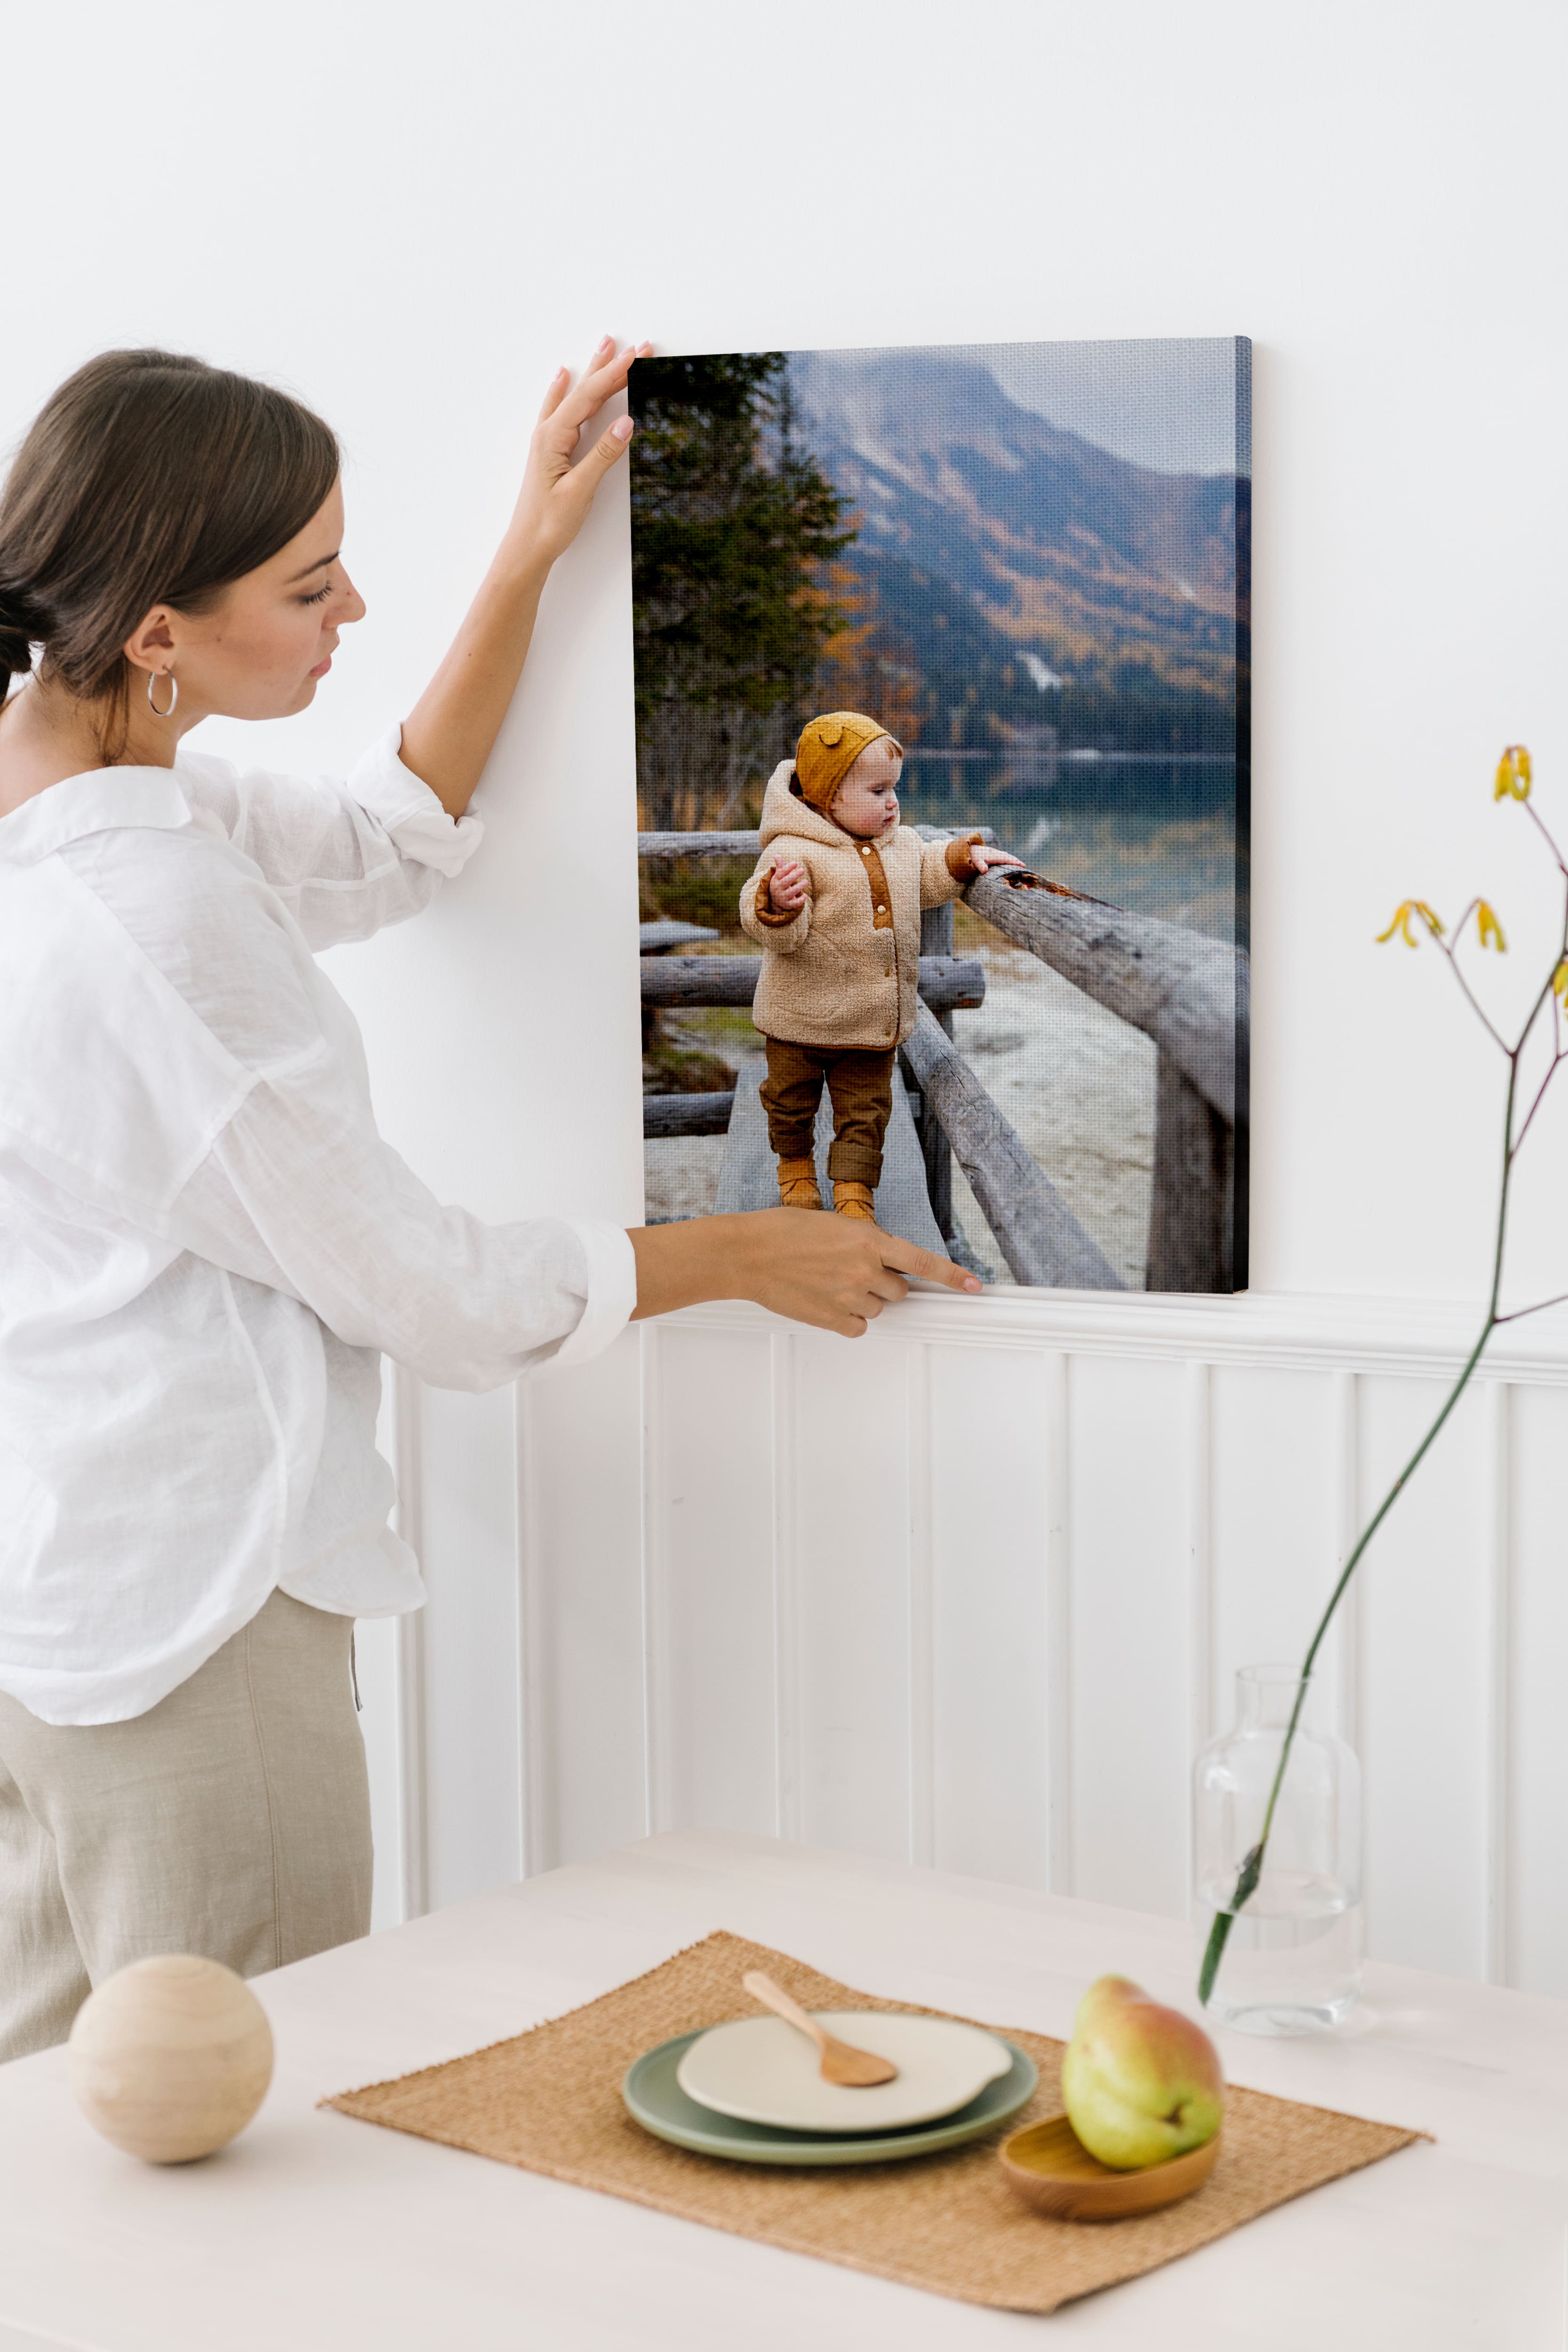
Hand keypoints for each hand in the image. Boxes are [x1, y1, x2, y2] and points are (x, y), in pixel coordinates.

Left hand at [502, 336, 651, 573]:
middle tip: (634, 346)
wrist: (527, 546)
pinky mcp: (551, 450)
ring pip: (576, 396)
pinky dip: (567, 389)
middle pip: (584, 390)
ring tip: (606, 346)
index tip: (638, 356)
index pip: (590, 397)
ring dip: (593, 371)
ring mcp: (548, 439)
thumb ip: (602, 455)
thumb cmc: (549, 522)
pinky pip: (561, 409)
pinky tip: (564, 375)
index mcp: (553, 437)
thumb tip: (625, 424)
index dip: (616, 375)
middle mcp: (548, 432)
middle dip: (610, 366)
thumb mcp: (580, 490)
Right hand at [629, 1210, 981, 1336]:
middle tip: (851, 1272)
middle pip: (898, 1291)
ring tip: (829, 1283)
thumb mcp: (832, 1225)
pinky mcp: (832, 1318)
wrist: (746, 1253)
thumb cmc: (783, 1232)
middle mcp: (865, 1269)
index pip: (922, 1262)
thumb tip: (884, 1260)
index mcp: (868, 1239)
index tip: (974, 1287)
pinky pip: (858, 1327)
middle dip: (882, 1284)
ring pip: (878, 1310)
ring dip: (862, 1300)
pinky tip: (825, 1302)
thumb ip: (864, 1243)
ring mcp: (849, 1296)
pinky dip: (847, 1319)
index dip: (952, 1276)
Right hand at [768, 858, 809, 913]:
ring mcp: (782, 897)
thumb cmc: (781, 884)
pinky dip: (800, 900)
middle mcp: (777, 889)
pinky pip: (794, 903)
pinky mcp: (787, 905)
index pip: (781, 873)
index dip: (788, 867)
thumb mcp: (779, 875)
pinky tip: (805, 896)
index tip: (795, 863)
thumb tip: (776, 855)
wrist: (776, 901)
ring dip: (799, 886)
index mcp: (775, 880)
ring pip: (791, 892)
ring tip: (806, 881)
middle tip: (803, 870)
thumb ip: (780, 865)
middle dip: (794, 875)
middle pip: (786, 882)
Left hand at [969, 844, 1023, 874]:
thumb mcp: (975, 862)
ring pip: (1005, 855)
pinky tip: (1008, 859)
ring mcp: (993, 852)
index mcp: (993, 855)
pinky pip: (1002, 855)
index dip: (1014, 862)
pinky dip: (1007, 857)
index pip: (1006, 859)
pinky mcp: (991, 853)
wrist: (966, 847)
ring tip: (1019, 863)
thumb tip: (984, 871)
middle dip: (1016, 860)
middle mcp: (995, 853)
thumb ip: (980, 865)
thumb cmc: (971, 856)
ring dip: (1012, 858)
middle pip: (1008, 856)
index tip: (1022, 865)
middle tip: (1024, 866)